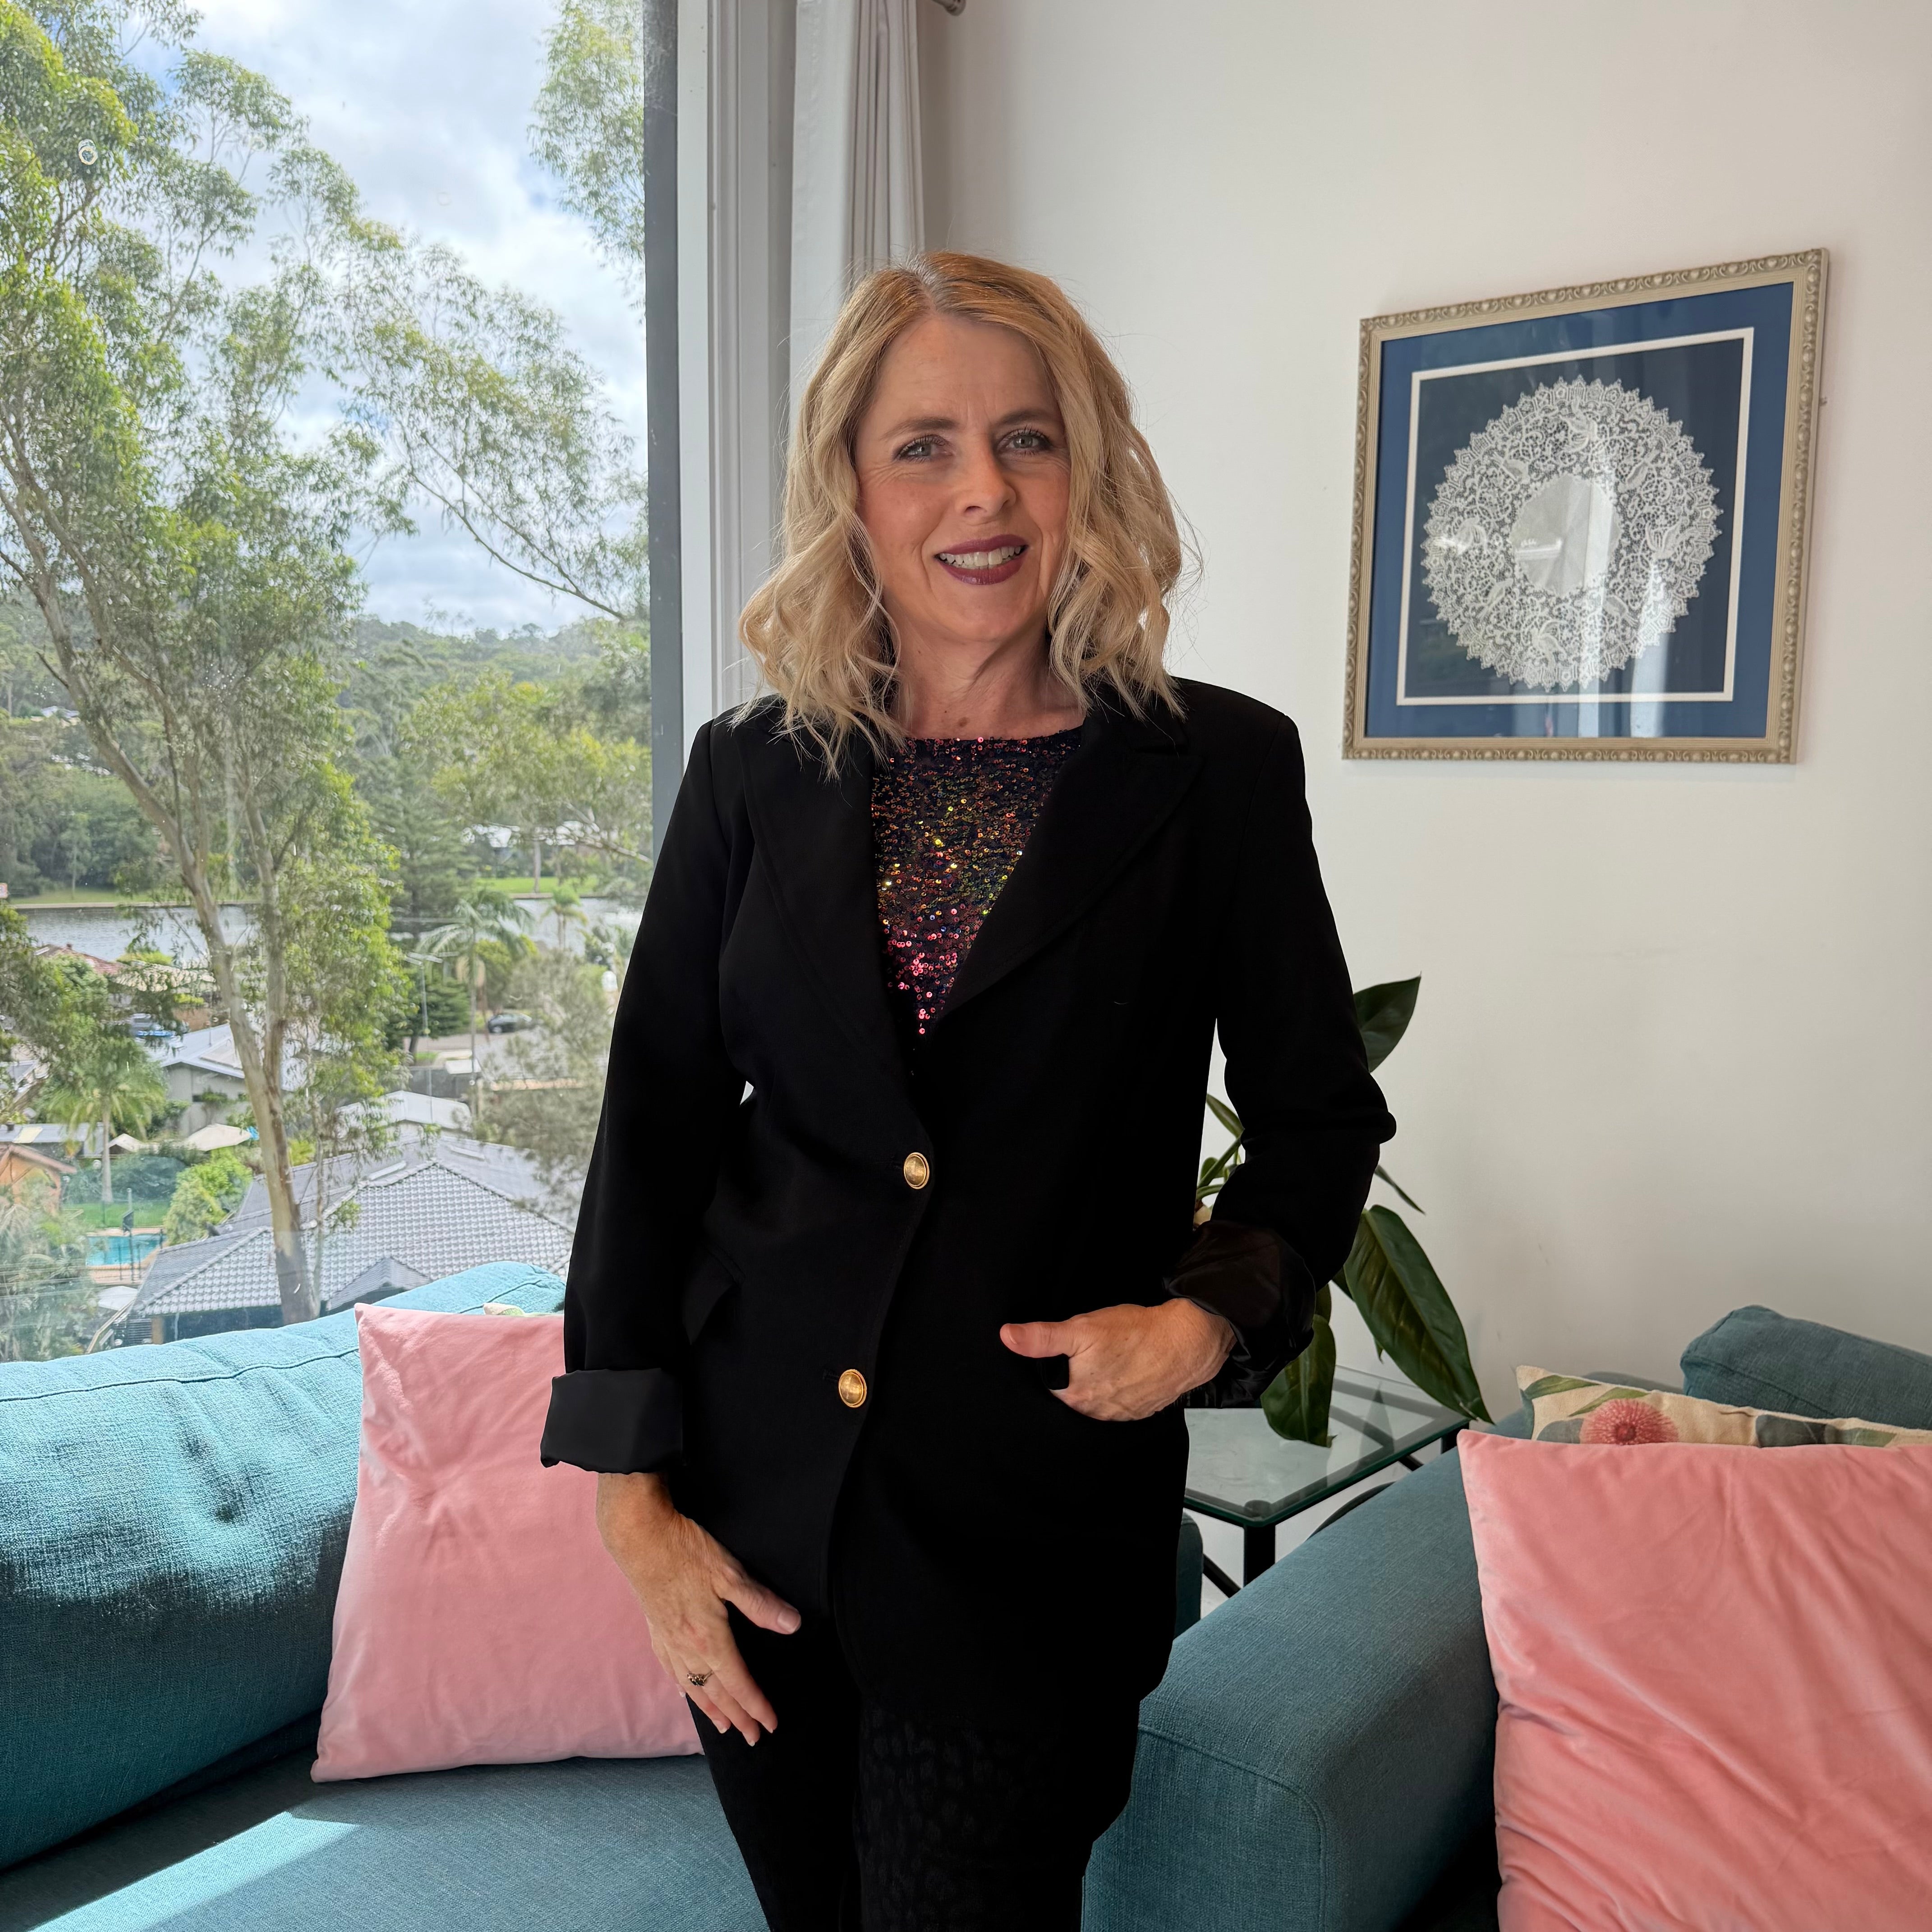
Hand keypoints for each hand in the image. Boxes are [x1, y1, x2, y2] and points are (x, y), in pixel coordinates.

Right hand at [595, 1472, 800, 1745]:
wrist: (639, 1539)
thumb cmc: (686, 1552)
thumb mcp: (729, 1574)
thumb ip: (759, 1604)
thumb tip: (792, 1625)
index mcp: (708, 1637)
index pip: (739, 1682)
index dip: (756, 1705)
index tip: (771, 1724)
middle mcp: (687, 1648)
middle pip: (717, 1693)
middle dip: (738, 1717)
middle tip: (754, 1738)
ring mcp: (668, 1641)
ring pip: (693, 1687)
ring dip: (711, 1710)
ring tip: (724, 1728)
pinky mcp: (656, 1631)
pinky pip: (672, 1671)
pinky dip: (684, 1689)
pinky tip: (686, 1693)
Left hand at [998, 1300, 1235, 1420]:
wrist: (1185, 1341)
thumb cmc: (1134, 1332)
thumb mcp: (1081, 1328)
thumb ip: (1042, 1337)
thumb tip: (1006, 1337)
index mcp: (1075, 1397)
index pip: (1045, 1389)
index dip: (1047, 1370)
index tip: (1055, 1356)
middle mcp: (1095, 1414)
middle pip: (1069, 1398)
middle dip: (1070, 1379)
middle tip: (1081, 1355)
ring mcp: (1119, 1416)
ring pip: (1093, 1402)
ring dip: (1093, 1386)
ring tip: (1102, 1363)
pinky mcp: (1139, 1412)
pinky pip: (1116, 1405)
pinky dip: (1115, 1391)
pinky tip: (1120, 1373)